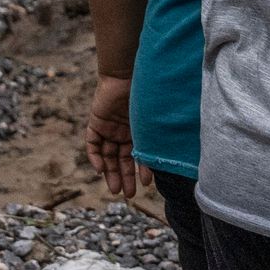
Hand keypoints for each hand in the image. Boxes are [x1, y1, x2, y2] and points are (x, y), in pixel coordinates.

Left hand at [84, 74, 147, 199]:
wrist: (128, 74)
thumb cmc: (146, 95)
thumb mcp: (151, 122)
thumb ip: (156, 138)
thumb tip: (177, 156)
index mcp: (138, 131)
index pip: (138, 155)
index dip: (141, 170)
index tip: (146, 185)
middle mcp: (123, 131)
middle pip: (121, 160)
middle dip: (125, 177)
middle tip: (128, 195)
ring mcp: (109, 128)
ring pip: (107, 156)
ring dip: (110, 173)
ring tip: (115, 190)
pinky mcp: (96, 123)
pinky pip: (92, 144)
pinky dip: (95, 157)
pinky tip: (100, 169)